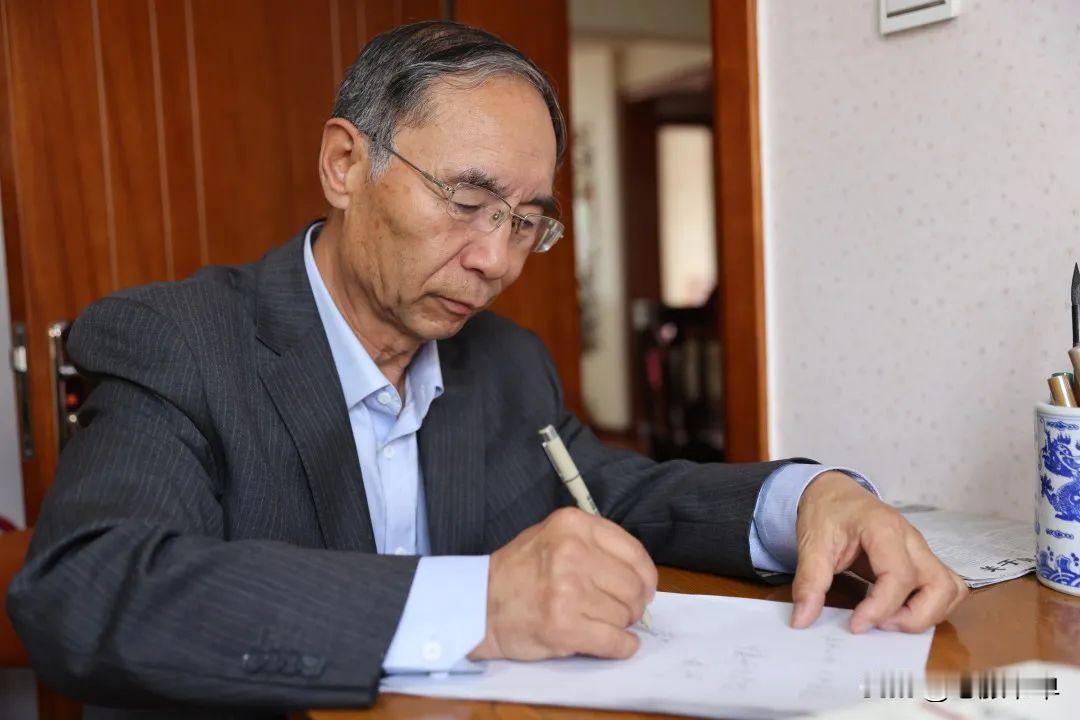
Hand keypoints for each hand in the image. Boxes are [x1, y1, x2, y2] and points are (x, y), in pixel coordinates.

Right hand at [468, 507, 657, 660]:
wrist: (478, 604)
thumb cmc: (517, 572)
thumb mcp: (553, 536)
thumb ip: (593, 545)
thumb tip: (639, 575)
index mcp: (573, 525)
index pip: (634, 552)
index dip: (645, 577)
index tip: (643, 589)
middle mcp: (572, 552)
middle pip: (634, 587)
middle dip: (632, 605)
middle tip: (619, 612)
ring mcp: (568, 590)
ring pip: (625, 615)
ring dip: (619, 625)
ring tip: (596, 622)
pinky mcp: (564, 625)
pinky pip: (615, 642)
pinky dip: (621, 647)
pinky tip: (615, 644)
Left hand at [790, 472, 967, 633]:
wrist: (834, 493)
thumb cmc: (826, 512)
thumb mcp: (810, 543)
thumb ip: (809, 582)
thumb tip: (802, 620)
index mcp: (884, 528)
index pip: (899, 575)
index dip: (881, 607)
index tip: (855, 625)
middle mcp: (912, 539)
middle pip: (940, 586)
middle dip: (914, 617)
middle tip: (878, 624)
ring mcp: (921, 550)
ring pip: (951, 589)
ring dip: (928, 614)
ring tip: (890, 620)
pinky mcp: (921, 560)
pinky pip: (945, 587)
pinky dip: (932, 607)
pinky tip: (901, 612)